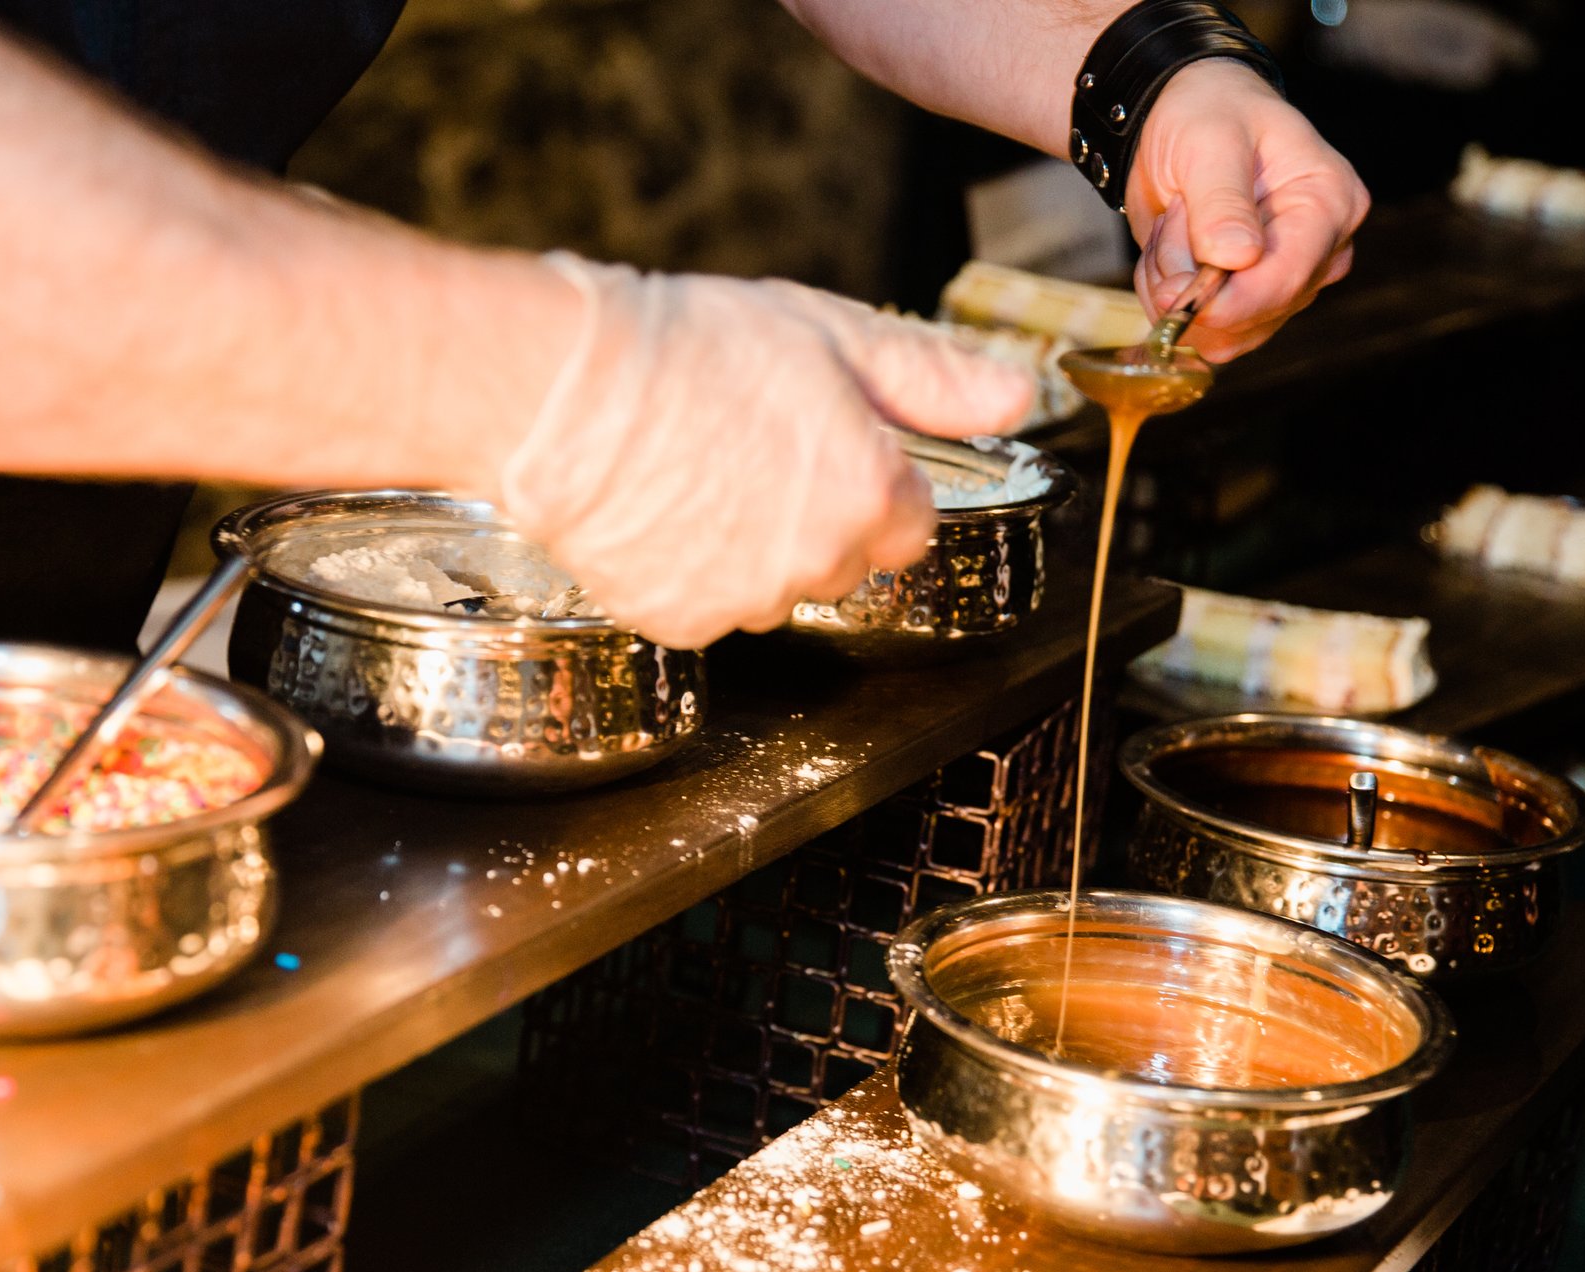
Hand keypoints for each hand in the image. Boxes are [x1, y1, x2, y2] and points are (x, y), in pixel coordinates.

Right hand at [499, 257, 1035, 647]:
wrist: (567, 392)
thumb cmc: (695, 350)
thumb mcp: (835, 336)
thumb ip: (935, 380)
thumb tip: (1017, 397)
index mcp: (871, 496)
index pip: (908, 525)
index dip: (870, 482)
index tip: (823, 447)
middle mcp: (818, 563)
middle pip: (839, 561)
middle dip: (809, 517)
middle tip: (748, 449)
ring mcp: (745, 600)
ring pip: (768, 588)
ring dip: (745, 548)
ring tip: (693, 473)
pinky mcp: (678, 621)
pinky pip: (700, 607)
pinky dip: (683, 570)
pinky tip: (656, 509)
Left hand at [1125, 60, 1369, 361]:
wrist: (1180, 119)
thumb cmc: (1207, 114)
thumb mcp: (1209, 142)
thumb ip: (1222, 201)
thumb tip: (1238, 258)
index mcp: (1330, 203)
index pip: (1289, 277)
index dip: (1228, 301)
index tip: (1172, 293)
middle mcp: (1319, 250)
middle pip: (1253, 313)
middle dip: (1190, 278)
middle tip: (1175, 213)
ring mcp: (1284, 281)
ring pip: (1222, 331)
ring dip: (1172, 287)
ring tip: (1173, 223)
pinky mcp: (1248, 300)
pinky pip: (1202, 332)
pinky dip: (1166, 297)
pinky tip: (1167, 251)